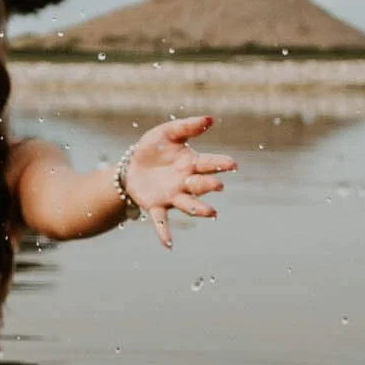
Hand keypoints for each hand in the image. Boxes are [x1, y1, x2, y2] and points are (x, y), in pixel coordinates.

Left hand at [123, 115, 236, 248]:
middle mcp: (185, 182)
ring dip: (199, 209)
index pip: (209, 164)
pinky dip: (165, 233)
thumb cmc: (154, 148)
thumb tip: (210, 119)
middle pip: (200, 185)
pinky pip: (161, 221)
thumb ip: (187, 127)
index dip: (221, 164)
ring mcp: (172, 196)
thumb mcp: (167, 133)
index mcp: (191, 164)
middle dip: (209, 185)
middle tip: (217, 185)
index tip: (233, 164)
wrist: (131, 166)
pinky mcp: (156, 206)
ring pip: (188, 204)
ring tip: (211, 213)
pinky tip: (168, 245)